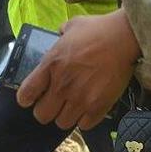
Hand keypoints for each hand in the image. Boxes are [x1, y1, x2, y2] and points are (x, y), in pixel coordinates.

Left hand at [17, 11, 138, 130]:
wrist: (124, 37)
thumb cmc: (98, 29)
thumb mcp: (72, 26)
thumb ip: (61, 33)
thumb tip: (60, 35)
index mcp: (51, 65)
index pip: (25, 95)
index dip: (27, 97)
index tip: (33, 96)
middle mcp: (62, 85)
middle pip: (42, 115)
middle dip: (46, 109)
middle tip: (55, 102)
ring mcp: (80, 98)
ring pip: (62, 123)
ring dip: (66, 114)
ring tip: (74, 105)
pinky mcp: (98, 106)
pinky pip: (84, 125)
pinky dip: (85, 118)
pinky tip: (89, 107)